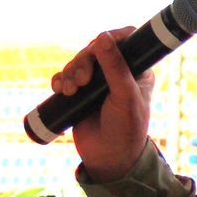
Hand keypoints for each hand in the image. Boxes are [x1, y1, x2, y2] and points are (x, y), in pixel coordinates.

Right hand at [51, 28, 153, 181]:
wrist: (109, 159)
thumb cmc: (126, 129)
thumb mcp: (124, 96)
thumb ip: (115, 67)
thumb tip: (103, 37)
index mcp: (136, 70)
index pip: (126, 41)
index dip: (112, 38)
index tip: (99, 43)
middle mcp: (117, 73)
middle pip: (95, 50)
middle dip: (83, 61)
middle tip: (81, 80)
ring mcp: (97, 84)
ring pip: (78, 63)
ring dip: (70, 72)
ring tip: (70, 91)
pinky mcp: (80, 95)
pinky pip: (66, 78)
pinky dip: (60, 80)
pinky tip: (59, 89)